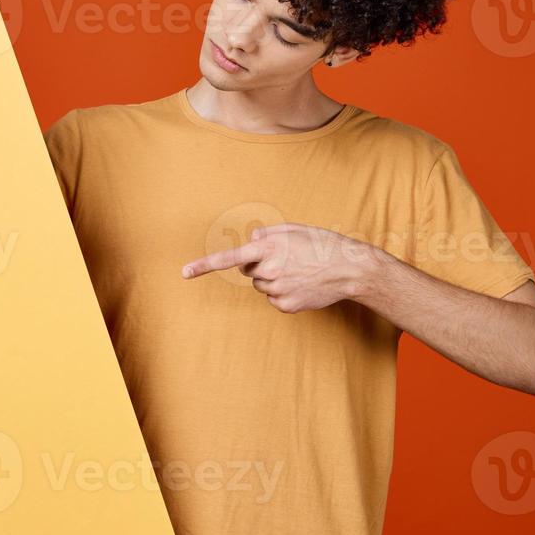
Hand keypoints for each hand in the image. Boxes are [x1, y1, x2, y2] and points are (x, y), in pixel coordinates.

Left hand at [180, 223, 380, 312]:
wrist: (349, 269)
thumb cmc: (322, 244)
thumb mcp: (294, 229)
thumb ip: (268, 233)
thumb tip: (251, 238)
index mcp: (268, 247)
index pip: (229, 258)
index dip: (204, 265)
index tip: (185, 273)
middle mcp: (268, 269)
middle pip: (249, 271)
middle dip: (260, 265)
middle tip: (286, 260)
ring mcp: (276, 290)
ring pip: (262, 286)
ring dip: (274, 279)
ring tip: (299, 272)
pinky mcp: (285, 305)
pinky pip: (274, 299)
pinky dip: (284, 293)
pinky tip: (302, 285)